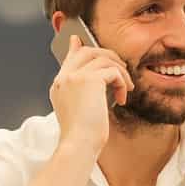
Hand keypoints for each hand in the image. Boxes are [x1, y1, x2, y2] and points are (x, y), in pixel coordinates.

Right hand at [49, 34, 133, 156]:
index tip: (78, 40)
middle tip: (121, 68)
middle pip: (87, 51)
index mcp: (59, 86)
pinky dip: (122, 82)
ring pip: (103, 58)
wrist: (79, 145)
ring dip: (119, 71)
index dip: (77, 48)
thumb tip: (99, 81)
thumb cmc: (82, 136)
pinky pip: (113, 71)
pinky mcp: (89, 79)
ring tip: (125, 88)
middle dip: (107, 56)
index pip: (69, 58)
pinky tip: (122, 97)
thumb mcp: (81, 111)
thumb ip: (85, 92)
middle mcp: (64, 78)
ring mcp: (74, 77)